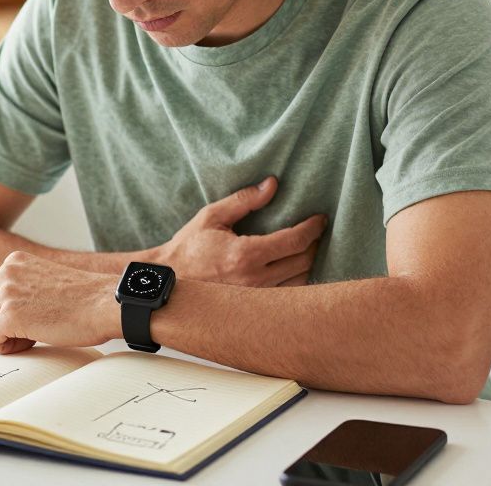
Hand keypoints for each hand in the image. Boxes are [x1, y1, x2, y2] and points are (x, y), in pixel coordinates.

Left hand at [0, 252, 120, 353]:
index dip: (2, 313)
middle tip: (26, 332)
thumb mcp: (44, 281)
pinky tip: (30, 344)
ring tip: (30, 338)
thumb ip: (20, 288)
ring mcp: (7, 293)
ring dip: (2, 338)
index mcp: (14, 261)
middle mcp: (6, 272)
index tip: (27, 319)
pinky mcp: (11, 315)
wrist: (104, 304)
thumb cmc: (84, 300)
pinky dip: (5, 348)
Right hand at [153, 177, 325, 286]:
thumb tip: (272, 184)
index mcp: (245, 255)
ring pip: (301, 282)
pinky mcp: (254, 306)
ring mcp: (256, 297)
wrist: (170, 279)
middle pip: (305, 262)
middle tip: (317, 230)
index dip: (313, 228)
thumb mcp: (211, 216)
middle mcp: (255, 280)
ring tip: (310, 247)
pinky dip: (299, 280)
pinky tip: (296, 267)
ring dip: (310, 263)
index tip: (321, 218)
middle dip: (315, 244)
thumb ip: (244, 200)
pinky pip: (288, 295)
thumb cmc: (189, 246)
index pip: (295, 241)